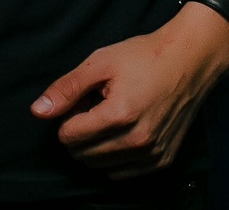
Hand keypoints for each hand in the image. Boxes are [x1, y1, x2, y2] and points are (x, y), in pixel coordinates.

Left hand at [31, 2, 228, 176]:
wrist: (190, 60)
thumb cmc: (144, 57)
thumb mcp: (100, 63)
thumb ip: (66, 88)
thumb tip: (38, 112)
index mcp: (120, 116)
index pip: (69, 137)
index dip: (67, 116)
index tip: (81, 99)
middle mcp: (138, 141)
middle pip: (82, 154)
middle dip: (80, 131)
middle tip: (95, 104)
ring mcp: (153, 154)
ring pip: (100, 166)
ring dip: (96, 145)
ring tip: (110, 115)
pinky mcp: (163, 161)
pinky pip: (122, 173)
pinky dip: (114, 156)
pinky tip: (124, 129)